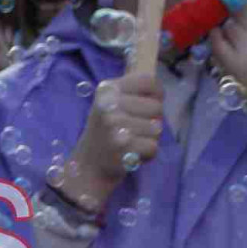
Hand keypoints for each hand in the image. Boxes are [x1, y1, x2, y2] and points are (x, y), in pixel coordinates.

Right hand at [57, 74, 164, 211]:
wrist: (88, 166)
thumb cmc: (105, 131)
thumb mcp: (110, 103)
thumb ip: (132, 91)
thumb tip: (159, 86)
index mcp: (107, 89)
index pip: (149, 81)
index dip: (156, 94)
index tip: (146, 105)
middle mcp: (109, 105)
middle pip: (157, 106)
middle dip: (151, 120)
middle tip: (132, 129)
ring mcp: (115, 126)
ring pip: (157, 128)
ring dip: (148, 139)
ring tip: (130, 142)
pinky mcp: (123, 147)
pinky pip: (153, 147)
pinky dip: (146, 154)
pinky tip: (131, 154)